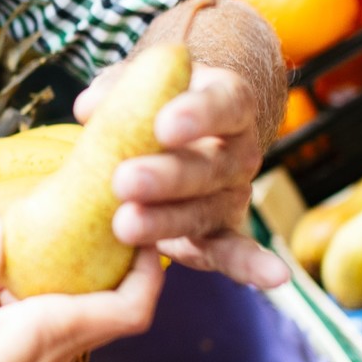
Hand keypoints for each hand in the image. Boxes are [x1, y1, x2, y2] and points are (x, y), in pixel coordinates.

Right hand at [0, 207, 165, 361]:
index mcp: (55, 330)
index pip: (133, 306)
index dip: (153, 268)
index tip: (147, 229)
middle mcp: (61, 346)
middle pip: (122, 307)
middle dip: (131, 263)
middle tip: (117, 220)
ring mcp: (45, 359)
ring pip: (92, 314)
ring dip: (97, 276)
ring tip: (78, 233)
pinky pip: (62, 321)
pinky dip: (61, 290)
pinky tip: (25, 270)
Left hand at [76, 60, 287, 289]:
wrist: (176, 129)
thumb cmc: (153, 99)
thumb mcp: (136, 82)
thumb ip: (116, 89)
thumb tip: (89, 107)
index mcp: (228, 101)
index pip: (223, 104)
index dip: (198, 114)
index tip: (164, 125)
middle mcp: (239, 150)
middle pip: (210, 165)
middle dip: (167, 177)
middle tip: (125, 181)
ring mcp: (231, 195)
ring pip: (205, 211)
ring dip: (167, 221)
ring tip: (125, 226)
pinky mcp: (219, 232)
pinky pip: (233, 252)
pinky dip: (249, 266)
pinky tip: (272, 279)